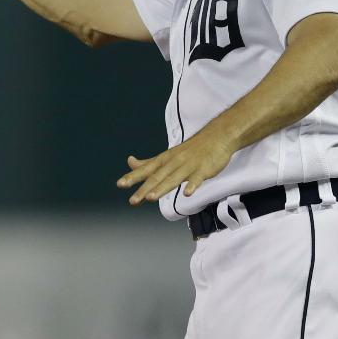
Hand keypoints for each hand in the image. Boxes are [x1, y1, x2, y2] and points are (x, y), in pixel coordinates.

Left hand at [116, 130, 235, 205]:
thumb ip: (148, 162)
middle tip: (132, 201)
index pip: (145, 170)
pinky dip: (193, 185)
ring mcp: (188, 166)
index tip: (120, 184)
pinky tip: (187, 193)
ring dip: (162, 188)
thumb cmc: (190, 150)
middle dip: (144, 189)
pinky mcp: (203, 170)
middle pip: (156, 177)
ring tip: (151, 198)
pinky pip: (197, 178)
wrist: (216, 137)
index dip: (133, 177)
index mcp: (164, 160)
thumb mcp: (166, 155)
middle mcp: (173, 162)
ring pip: (173, 178)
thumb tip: (130, 162)